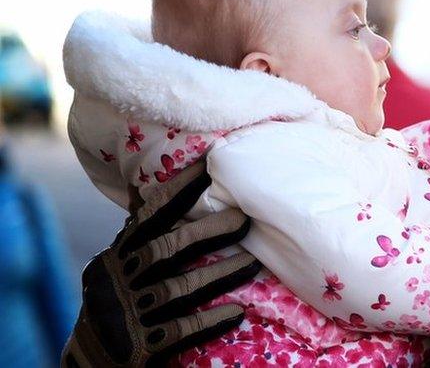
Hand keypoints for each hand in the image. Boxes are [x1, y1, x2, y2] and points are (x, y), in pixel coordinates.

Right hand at [61, 160, 260, 367]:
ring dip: (220, 274)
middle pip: (166, 250)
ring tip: (253, 263)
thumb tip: (143, 187)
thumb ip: (135, 235)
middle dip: (207, 232)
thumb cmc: (116, 301)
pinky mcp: (140, 347)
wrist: (89, 361)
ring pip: (178, 289)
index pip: (148, 217)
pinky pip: (180, 331)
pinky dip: (209, 320)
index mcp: (117, 256)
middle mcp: (120, 280)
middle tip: (243, 218)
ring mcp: (129, 314)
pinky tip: (236, 312)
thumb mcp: (116, 265)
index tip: (207, 167)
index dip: (177, 191)